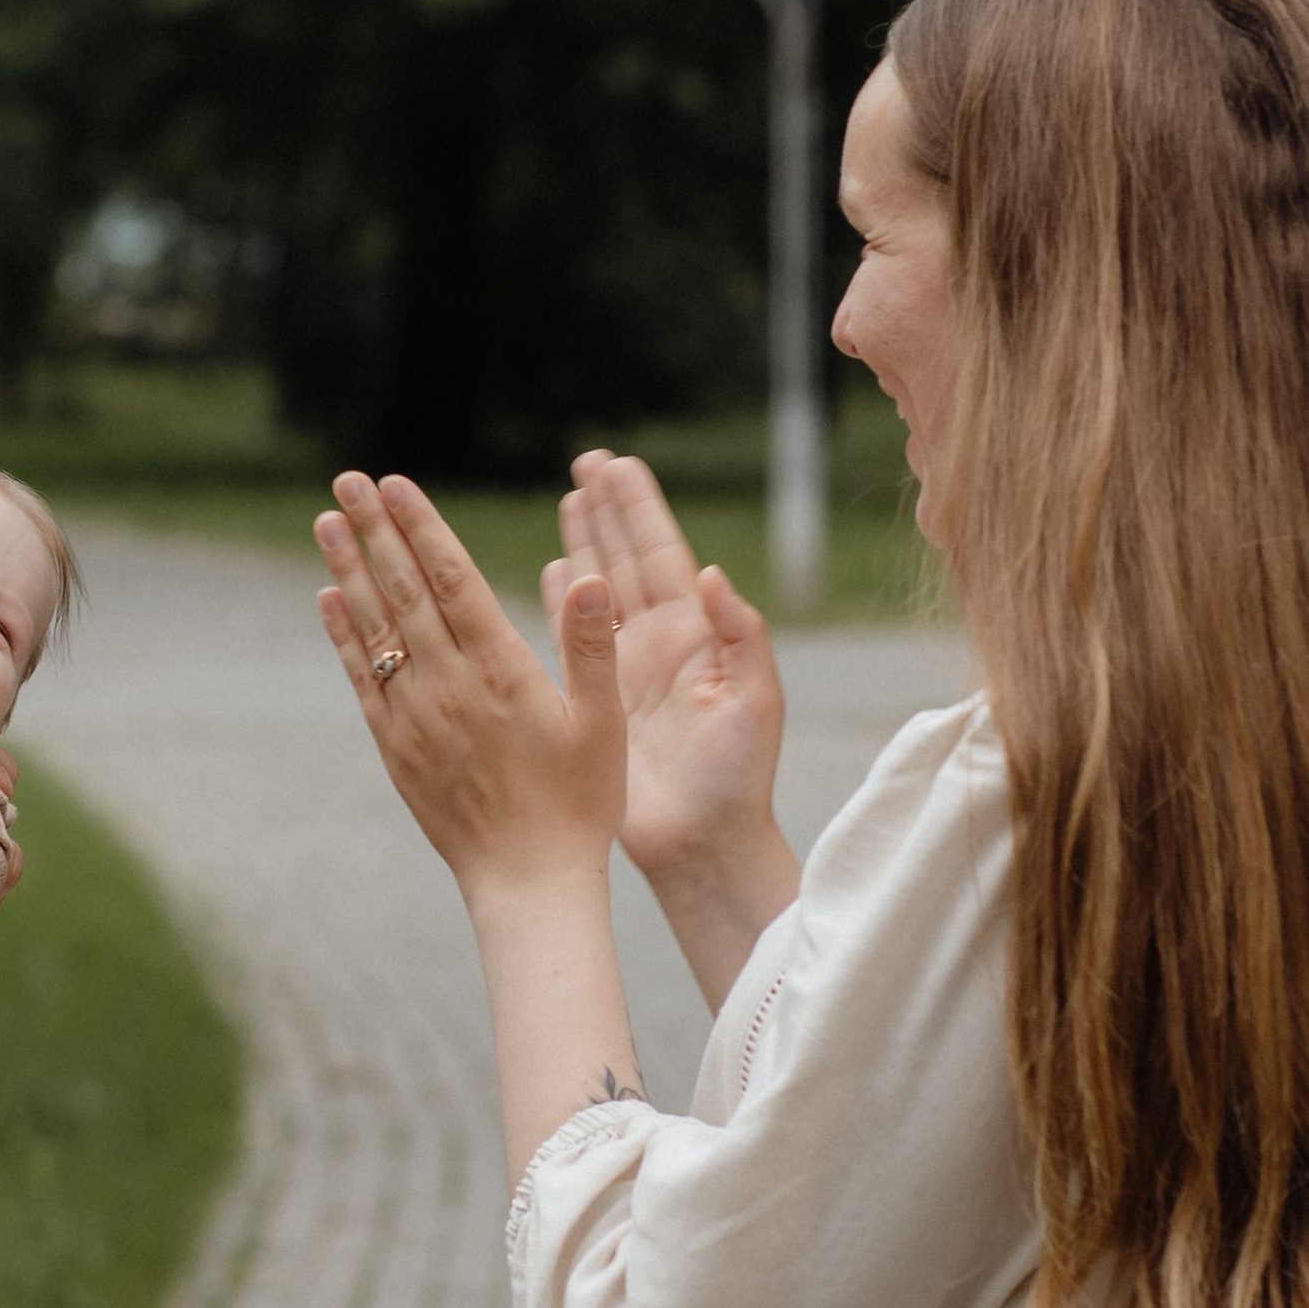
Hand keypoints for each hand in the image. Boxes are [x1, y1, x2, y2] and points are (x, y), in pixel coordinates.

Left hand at [316, 473, 623, 906]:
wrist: (527, 882)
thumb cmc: (579, 804)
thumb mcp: (603, 724)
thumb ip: (593, 647)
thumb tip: (589, 577)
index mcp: (502, 672)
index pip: (452, 580)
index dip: (422, 527)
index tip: (396, 484)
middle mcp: (449, 686)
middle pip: (404, 592)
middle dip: (376, 531)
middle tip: (349, 479)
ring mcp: (415, 716)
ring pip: (376, 628)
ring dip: (350, 570)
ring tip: (328, 520)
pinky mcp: (395, 746)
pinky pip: (362, 678)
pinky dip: (344, 635)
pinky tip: (330, 598)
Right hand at [540, 456, 782, 882]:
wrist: (703, 846)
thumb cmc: (738, 780)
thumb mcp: (755, 702)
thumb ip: (739, 635)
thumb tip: (711, 573)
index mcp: (695, 635)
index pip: (662, 554)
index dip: (638, 508)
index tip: (615, 464)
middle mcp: (659, 643)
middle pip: (627, 559)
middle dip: (606, 510)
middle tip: (585, 461)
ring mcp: (625, 670)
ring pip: (599, 591)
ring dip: (584, 543)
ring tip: (569, 499)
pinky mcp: (599, 701)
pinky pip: (574, 639)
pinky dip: (563, 602)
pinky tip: (553, 571)